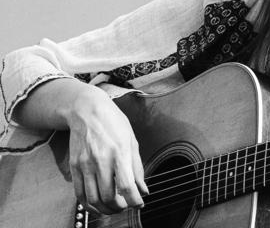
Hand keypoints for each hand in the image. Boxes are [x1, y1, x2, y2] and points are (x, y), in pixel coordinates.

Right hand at [66, 88, 148, 213]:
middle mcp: (101, 160)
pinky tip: (97, 205)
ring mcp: (85, 164)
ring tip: (113, 208)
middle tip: (125, 206)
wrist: (87, 110)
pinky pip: (79, 193)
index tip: (138, 204)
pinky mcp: (74, 166)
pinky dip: (89, 205)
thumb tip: (143, 189)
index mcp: (120, 153)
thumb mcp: (132, 141)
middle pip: (108, 197)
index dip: (134, 201)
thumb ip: (138, 168)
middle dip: (119, 208)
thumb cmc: (113, 122)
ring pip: (93, 199)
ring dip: (104, 210)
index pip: (127, 186)